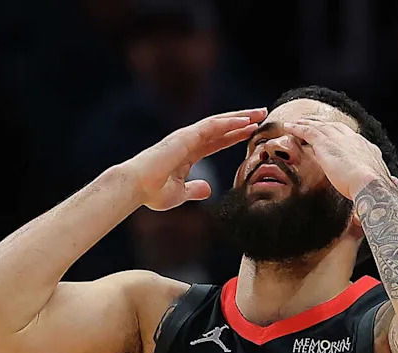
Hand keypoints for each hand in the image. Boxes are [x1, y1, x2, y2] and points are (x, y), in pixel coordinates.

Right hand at [124, 108, 266, 210]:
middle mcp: (188, 141)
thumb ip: (195, 190)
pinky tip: (245, 121)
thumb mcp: (180, 194)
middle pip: (221, 127)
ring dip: (240, 117)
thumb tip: (209, 189)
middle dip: (242, 121)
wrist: (136, 187)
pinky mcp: (185, 136)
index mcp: (188, 154)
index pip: (217, 141)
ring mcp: (187, 137)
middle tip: (262, 115)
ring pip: (219, 122)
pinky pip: (212, 127)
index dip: (235, 136)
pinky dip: (229, 123)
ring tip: (259, 113)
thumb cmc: (152, 192)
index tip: (251, 132)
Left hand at [283, 118, 397, 199]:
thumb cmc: (377, 190)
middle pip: (336, 127)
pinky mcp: (325, 143)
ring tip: (297, 123)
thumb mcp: (382, 183)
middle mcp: (354, 140)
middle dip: (324, 125)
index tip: (336, 136)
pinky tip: (288, 127)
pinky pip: (308, 131)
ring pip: (320, 126)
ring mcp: (340, 140)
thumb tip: (397, 183)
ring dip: (308, 123)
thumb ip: (387, 182)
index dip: (343, 137)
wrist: (371, 185)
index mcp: (367, 149)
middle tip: (314, 124)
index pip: (353, 139)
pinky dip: (297, 128)